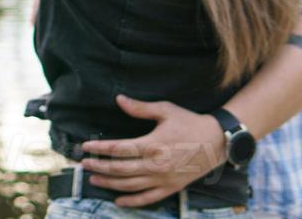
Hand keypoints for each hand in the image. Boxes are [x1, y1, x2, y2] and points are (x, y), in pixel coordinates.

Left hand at [78, 95, 225, 207]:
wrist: (217, 141)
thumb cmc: (189, 122)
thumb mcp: (165, 110)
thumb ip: (140, 107)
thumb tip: (118, 99)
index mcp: (153, 144)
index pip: (118, 149)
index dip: (99, 149)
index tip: (85, 147)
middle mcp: (157, 165)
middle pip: (120, 169)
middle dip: (99, 167)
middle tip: (84, 164)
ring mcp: (164, 179)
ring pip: (131, 185)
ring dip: (110, 183)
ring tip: (94, 179)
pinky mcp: (172, 188)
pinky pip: (149, 198)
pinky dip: (132, 201)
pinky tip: (118, 201)